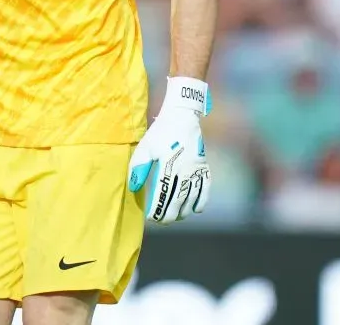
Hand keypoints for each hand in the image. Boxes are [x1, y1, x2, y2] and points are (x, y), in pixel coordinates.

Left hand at [128, 76, 211, 223]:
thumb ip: (138, 168)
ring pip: (192, 198)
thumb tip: (133, 188)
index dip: (158, 209)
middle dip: (170, 215)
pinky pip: (206, 189)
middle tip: (162, 221)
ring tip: (176, 217)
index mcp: (168, 167)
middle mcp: (184, 171)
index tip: (151, 217)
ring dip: (184, 211)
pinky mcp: (203, 167)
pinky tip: (195, 209)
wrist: (182, 118)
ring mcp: (196, 170)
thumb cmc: (160, 133)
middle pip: (179, 200)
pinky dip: (201, 201)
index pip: (164, 195)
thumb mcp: (145, 148)